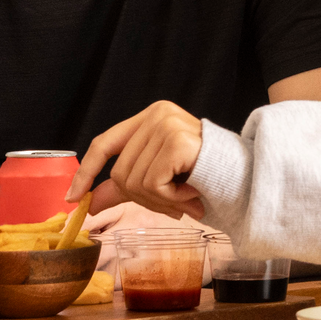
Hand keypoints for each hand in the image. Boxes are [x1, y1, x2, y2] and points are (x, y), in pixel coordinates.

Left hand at [74, 102, 206, 217]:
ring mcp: (166, 125)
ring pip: (134, 182)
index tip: (72, 198)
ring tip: (186, 199)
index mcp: (150, 117)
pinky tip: (192, 194)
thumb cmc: (207, 178)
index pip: (104, 144)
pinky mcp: (176, 141)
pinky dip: (171, 199)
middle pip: (120, 172)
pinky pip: (153, 184)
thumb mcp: (159, 181)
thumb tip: (89, 202)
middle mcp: (157, 114)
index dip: (86, 172)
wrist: (248, 178)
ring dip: (161, 202)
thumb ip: (124, 187)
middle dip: (143, 199)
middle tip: (172, 205)